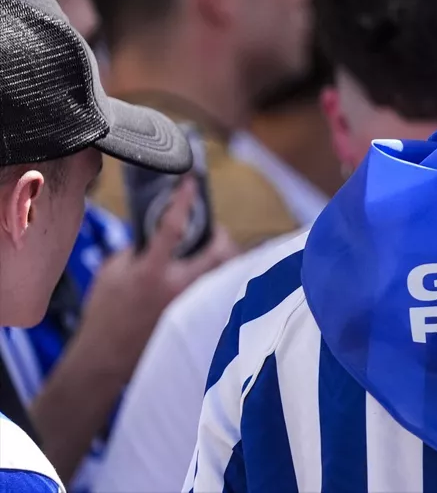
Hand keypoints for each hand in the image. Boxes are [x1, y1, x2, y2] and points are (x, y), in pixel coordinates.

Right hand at [77, 178, 237, 377]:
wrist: (105, 358)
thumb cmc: (105, 313)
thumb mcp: (113, 272)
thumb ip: (138, 249)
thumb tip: (160, 233)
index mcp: (151, 272)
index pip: (172, 227)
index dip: (184, 201)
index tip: (192, 182)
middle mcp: (177, 288)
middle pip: (218, 252)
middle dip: (220, 235)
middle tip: (214, 230)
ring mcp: (191, 305)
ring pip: (225, 273)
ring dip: (225, 257)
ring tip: (216, 250)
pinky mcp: (197, 319)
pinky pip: (220, 292)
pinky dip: (220, 279)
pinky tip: (216, 275)